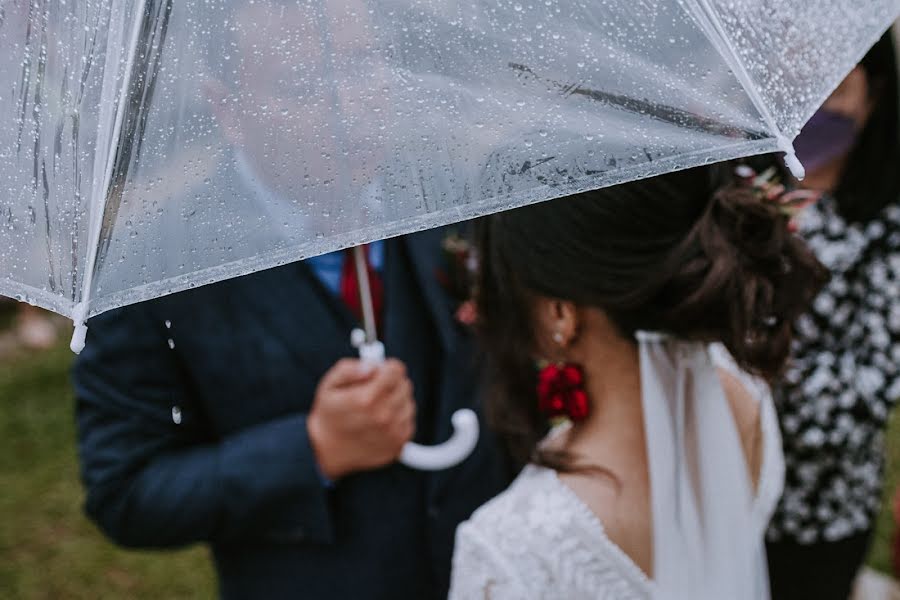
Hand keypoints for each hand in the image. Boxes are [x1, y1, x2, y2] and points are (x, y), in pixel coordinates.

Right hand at [307, 358, 414, 479]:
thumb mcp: (330, 385)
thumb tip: (372, 366)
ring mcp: (393, 432)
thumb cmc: (330, 414)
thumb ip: (350, 369)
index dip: (386, 367)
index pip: (396, 370)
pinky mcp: (399, 443)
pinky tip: (381, 421)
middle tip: (374, 390)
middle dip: (391, 383)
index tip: (378, 372)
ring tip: (376, 407)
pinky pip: (409, 420)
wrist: (328, 449)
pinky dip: (398, 417)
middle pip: (404, 384)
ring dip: (396, 400)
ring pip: (408, 402)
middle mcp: (383, 417)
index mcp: (366, 399)